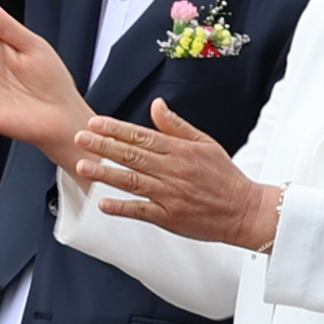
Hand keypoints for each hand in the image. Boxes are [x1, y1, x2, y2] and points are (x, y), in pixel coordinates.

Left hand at [77, 98, 279, 250]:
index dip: (116, 129)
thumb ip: (177, 126)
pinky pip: (140, 210)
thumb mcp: (205, 143)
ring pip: (131, 180)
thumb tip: (156, 105)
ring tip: (82, 165)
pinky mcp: (169, 217)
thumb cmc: (224, 177)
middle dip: (103, 146)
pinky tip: (102, 202)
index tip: (95, 123)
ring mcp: (169, 194)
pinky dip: (121, 207)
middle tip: (80, 138)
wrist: (243, 210)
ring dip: (105, 173)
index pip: (142, 136)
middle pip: (132, 155)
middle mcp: (172, 170)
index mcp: (180, 151)